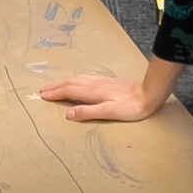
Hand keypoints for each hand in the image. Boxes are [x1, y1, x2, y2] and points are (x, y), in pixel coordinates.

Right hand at [40, 73, 163, 123]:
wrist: (149, 93)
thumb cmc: (131, 107)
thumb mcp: (109, 112)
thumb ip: (88, 112)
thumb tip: (68, 113)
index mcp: (93, 92)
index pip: (69, 92)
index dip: (55, 94)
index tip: (43, 96)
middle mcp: (94, 84)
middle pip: (70, 84)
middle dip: (55, 87)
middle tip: (42, 91)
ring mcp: (101, 81)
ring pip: (77, 79)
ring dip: (64, 83)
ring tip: (54, 86)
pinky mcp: (107, 82)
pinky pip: (84, 79)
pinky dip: (74, 80)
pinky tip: (77, 81)